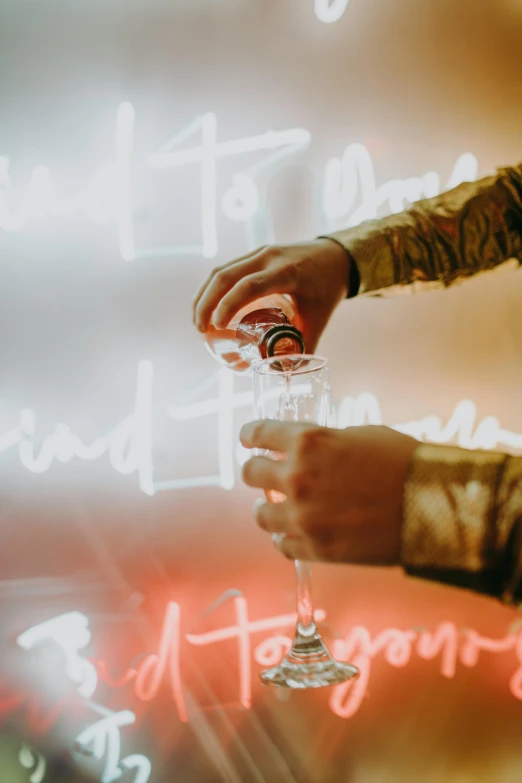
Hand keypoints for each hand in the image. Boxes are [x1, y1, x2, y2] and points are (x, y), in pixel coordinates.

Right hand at [193, 239, 349, 352]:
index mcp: (287, 272)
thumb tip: (286, 372)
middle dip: (206, 303)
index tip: (217, 327)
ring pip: (221, 270)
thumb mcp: (319, 317)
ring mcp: (259, 252)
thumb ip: (304, 345)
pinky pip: (226, 269)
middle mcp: (269, 257)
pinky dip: (211, 288)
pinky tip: (206, 307)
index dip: (228, 305)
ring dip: (204, 295)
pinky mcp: (253, 254)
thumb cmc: (328, 288)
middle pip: (226, 276)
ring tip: (198, 322)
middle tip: (200, 330)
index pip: (249, 286)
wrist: (336, 256)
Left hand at [240, 421, 418, 564]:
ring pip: (260, 514)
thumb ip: (325, 443)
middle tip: (263, 473)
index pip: (258, 433)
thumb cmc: (402, 462)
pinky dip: (286, 537)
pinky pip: (283, 545)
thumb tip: (308, 451)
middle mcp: (296, 478)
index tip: (248, 439)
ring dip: (268, 508)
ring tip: (277, 508)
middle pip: (250, 474)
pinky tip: (293, 533)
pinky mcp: (316, 549)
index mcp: (307, 441)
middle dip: (256, 470)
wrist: (430, 504)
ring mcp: (303, 517)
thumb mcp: (359, 435)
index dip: (249, 435)